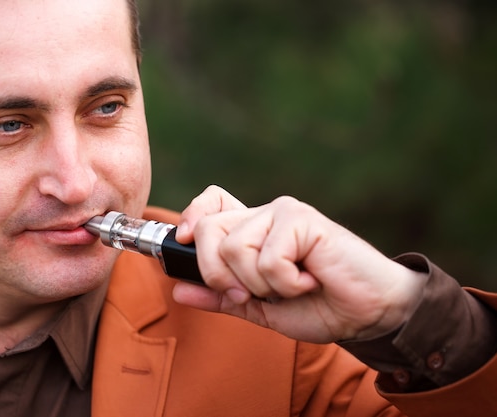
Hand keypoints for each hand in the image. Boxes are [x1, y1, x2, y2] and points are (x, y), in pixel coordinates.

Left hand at [173, 185, 427, 342]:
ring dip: (259, 284)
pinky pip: (267, 258)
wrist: (366, 313)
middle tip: (249, 294)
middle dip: (217, 274)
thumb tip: (177, 290)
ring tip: (291, 286)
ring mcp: (283, 213)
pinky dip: (285, 283)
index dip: (190, 218)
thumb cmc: (317, 306)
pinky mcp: (303, 219)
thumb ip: (219, 298)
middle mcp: (263, 215)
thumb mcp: (258, 309)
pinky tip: (310, 280)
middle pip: (207, 229)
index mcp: (251, 231)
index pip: (209, 204)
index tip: (185, 242)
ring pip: (233, 247)